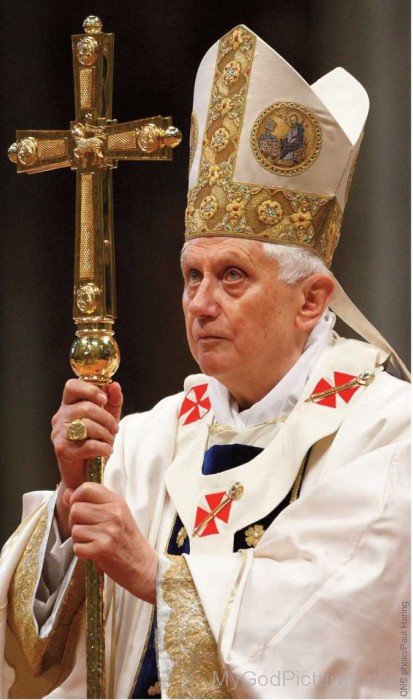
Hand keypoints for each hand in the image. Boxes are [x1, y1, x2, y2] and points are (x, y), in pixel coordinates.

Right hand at [51, 379, 122, 538]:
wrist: (85, 475)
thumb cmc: (95, 444)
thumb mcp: (107, 420)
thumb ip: (113, 402)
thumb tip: (114, 385)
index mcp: (69, 406)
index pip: (72, 386)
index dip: (89, 389)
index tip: (103, 399)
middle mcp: (60, 417)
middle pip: (85, 407)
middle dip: (106, 418)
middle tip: (114, 428)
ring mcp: (59, 434)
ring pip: (87, 425)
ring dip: (106, 434)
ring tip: (110, 441)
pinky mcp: (62, 450)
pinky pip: (88, 444)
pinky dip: (103, 447)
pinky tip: (106, 451)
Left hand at [66, 483, 156, 603]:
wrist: (142, 565)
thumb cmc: (127, 539)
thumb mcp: (115, 514)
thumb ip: (91, 502)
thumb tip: (66, 493)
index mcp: (117, 501)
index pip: (86, 488)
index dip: (76, 498)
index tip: (81, 509)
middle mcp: (113, 514)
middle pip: (76, 509)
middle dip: (75, 522)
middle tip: (88, 530)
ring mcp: (108, 531)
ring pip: (75, 530)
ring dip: (79, 539)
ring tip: (94, 542)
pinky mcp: (102, 549)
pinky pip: (77, 547)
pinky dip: (82, 552)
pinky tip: (94, 552)